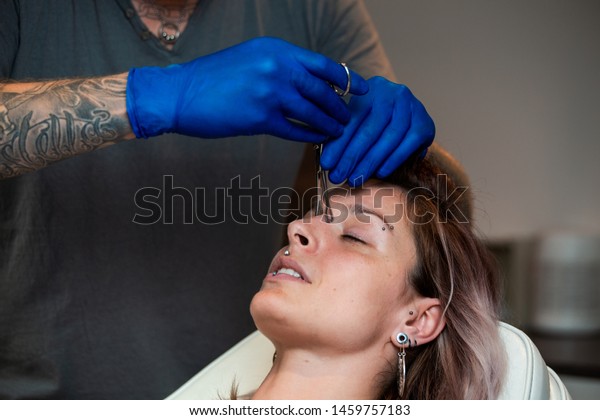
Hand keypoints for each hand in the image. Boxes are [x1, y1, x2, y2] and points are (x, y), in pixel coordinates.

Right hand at [126, 37, 367, 141]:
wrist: (180, 94)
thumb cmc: (214, 78)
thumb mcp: (251, 59)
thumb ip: (280, 66)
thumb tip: (309, 81)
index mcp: (276, 50)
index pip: (322, 64)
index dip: (347, 78)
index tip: (363, 89)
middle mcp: (277, 68)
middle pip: (322, 90)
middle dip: (339, 106)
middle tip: (349, 117)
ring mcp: (270, 93)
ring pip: (313, 111)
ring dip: (329, 124)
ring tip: (338, 131)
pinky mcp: (261, 118)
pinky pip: (295, 130)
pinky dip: (310, 135)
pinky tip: (318, 139)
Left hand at [320, 76, 434, 186]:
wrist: (407, 116)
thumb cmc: (376, 120)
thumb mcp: (359, 120)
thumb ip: (344, 134)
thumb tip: (328, 160)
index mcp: (371, 89)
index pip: (353, 119)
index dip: (338, 143)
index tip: (327, 164)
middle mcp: (394, 93)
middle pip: (370, 129)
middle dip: (352, 156)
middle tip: (339, 176)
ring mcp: (412, 107)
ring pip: (389, 138)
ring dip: (370, 162)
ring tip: (356, 178)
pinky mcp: (425, 123)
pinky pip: (408, 144)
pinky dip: (393, 159)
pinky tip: (380, 172)